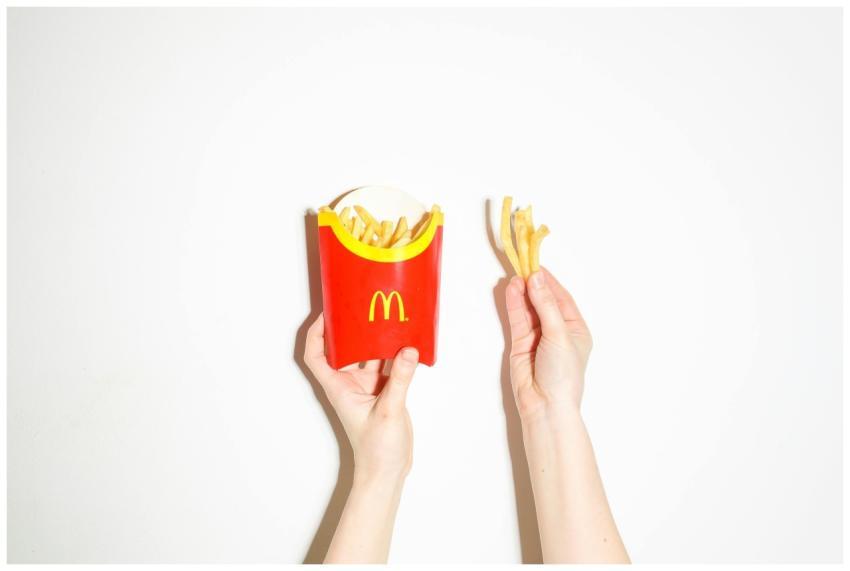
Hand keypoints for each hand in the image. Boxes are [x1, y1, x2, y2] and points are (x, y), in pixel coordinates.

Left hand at [304, 314, 417, 480]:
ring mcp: (368, 388)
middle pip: (345, 349)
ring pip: (369, 356)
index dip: (317, 334)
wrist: (387, 472)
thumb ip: (399, 378)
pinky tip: (406, 342)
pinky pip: (388, 366)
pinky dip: (395, 354)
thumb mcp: (388, 410)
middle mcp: (350, 385)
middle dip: (352, 328)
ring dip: (376, 339)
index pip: (317, 356)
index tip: (328, 313)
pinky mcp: (385, 392)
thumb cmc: (376, 449)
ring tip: (386, 316)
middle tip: (363, 306)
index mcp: (339, 388)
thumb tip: (408, 350)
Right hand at [505, 267, 592, 420]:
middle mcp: (557, 331)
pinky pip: (517, 319)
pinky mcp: (521, 343)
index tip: (537, 265)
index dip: (549, 281)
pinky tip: (511, 290)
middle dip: (534, 284)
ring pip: (529, 308)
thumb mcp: (559, 335)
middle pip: (544, 301)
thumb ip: (546, 305)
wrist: (546, 405)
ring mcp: (538, 337)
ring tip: (515, 275)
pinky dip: (514, 304)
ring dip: (522, 292)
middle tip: (523, 265)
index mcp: (576, 329)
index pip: (562, 298)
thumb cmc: (563, 375)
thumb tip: (536, 280)